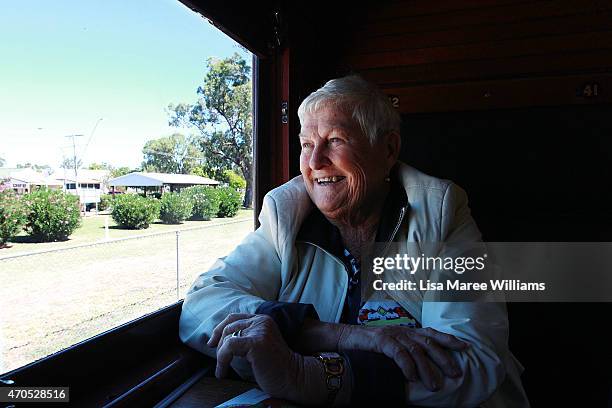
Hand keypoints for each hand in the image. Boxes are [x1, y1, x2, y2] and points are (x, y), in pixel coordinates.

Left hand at [207, 313, 303, 399]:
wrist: (293, 377)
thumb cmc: (275, 367)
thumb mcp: (259, 346)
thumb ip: (246, 337)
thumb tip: (218, 340)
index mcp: (263, 320)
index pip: (234, 318)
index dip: (219, 329)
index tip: (212, 343)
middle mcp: (261, 321)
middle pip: (228, 326)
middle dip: (218, 344)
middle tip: (217, 361)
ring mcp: (260, 330)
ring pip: (227, 337)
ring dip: (220, 356)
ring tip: (222, 370)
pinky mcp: (256, 342)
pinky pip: (229, 346)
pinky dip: (221, 360)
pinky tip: (222, 372)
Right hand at [339, 325, 468, 390]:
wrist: (346, 338)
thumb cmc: (369, 346)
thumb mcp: (391, 346)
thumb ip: (406, 352)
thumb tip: (422, 370)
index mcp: (407, 331)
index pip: (432, 333)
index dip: (449, 339)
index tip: (465, 346)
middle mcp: (402, 330)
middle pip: (428, 342)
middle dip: (444, 358)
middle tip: (456, 373)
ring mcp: (391, 334)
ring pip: (415, 350)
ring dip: (427, 369)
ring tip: (434, 386)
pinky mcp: (380, 340)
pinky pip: (397, 353)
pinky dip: (406, 365)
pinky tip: (411, 377)